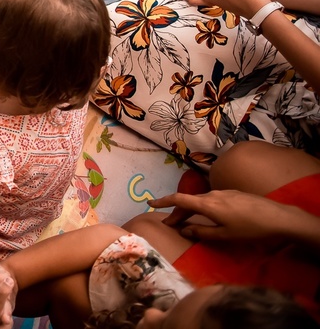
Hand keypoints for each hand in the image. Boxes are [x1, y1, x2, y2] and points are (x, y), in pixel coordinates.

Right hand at [150, 189, 298, 242]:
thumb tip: (183, 229)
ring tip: (189, 223)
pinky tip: (210, 217)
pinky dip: (203, 208)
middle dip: (177, 212)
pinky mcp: (234, 194)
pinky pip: (212, 200)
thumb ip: (201, 232)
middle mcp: (212, 195)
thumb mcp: (224, 236)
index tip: (149, 203)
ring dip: (191, 211)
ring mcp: (224, 193)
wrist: (279, 217)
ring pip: (200, 201)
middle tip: (170, 224)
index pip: (178, 200)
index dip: (163, 201)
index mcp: (207, 205)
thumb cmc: (250, 229)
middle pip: (188, 201)